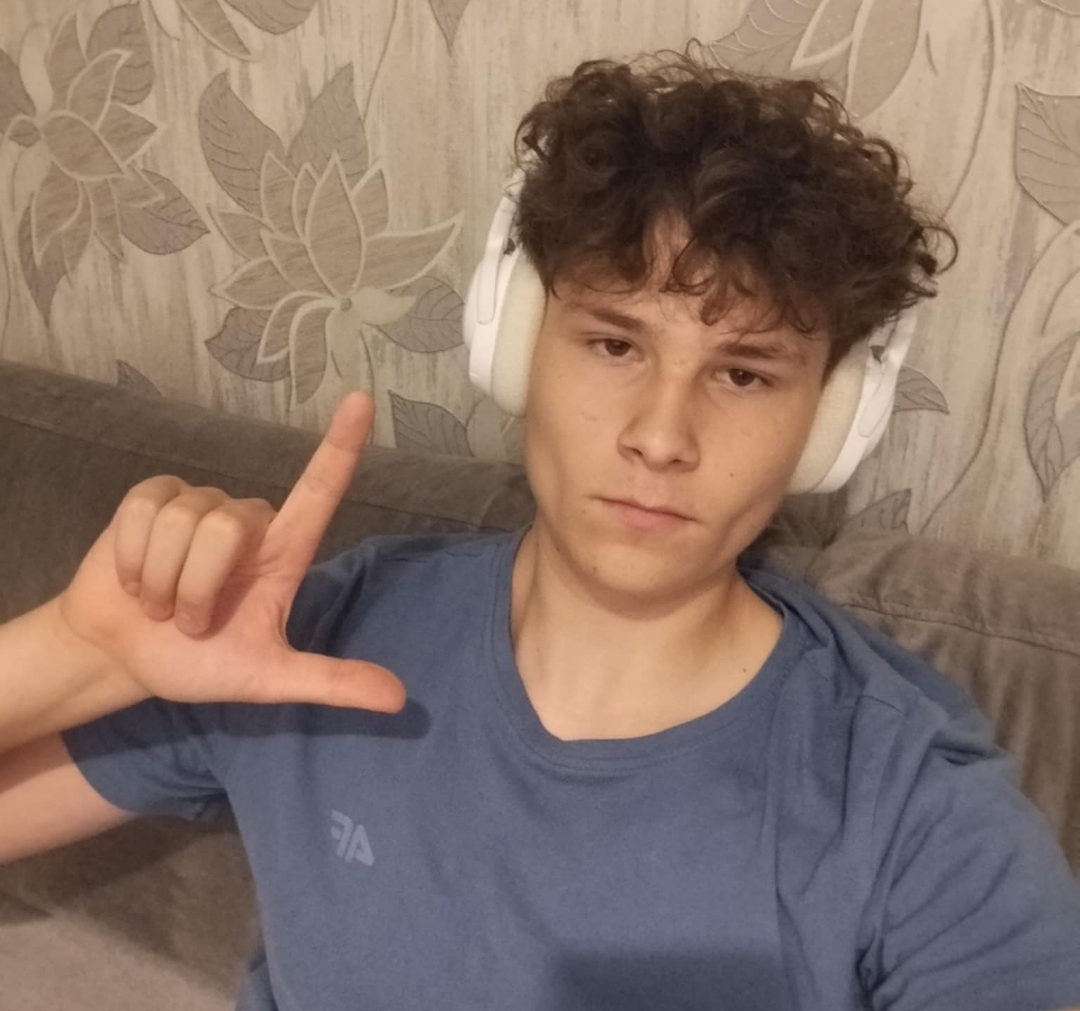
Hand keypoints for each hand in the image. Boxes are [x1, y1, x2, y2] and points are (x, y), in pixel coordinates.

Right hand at [56, 390, 405, 712]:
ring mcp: (197, 503)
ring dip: (160, 580)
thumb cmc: (198, 663)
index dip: (342, 445)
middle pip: (225, 528)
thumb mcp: (266, 678)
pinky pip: (143, 510)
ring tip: (158, 604)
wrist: (122, 656)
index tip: (364, 400)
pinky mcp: (151, 496)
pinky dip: (132, 558)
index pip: (319, 490)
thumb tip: (399, 700)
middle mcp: (246, 521)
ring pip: (182, 522)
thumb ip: (330, 681)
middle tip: (187, 622)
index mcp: (283, 552)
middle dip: (195, 590)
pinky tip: (132, 579)